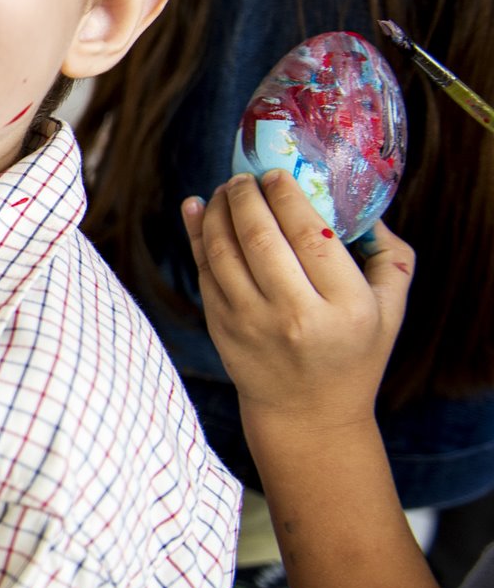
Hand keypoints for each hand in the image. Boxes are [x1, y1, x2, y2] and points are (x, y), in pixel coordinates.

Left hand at [182, 169, 413, 435]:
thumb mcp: (390, 311)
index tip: (276, 174)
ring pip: (224, 250)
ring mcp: (251, 323)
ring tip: (225, 189)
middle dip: (247, 196)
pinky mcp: (221, 328)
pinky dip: (197, 235)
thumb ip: (390, 258)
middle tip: (244, 176)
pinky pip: (204, 270)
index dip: (287, 196)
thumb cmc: (354, 353)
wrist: (307, 414)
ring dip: (218, 210)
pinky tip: (197, 209)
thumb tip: (370, 209)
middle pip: (261, 236)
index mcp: (345, 307)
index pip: (311, 235)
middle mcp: (295, 315)